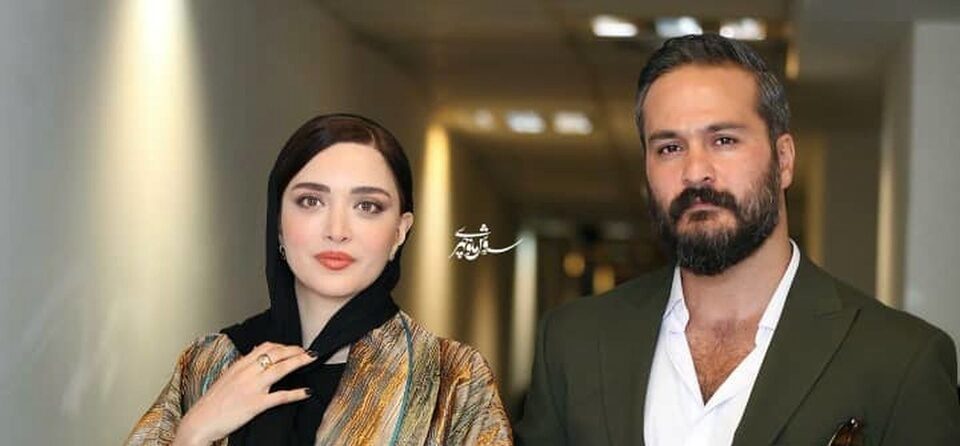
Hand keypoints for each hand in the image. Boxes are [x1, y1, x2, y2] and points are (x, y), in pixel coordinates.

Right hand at [172, 342, 317, 445]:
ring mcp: (252, 388)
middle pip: (276, 354)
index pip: (265, 347)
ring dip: (299, 362)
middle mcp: (246, 373)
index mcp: (239, 365)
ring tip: (311, 360)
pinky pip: (280, 396)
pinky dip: (296, 393)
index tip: (293, 348)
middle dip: (295, 350)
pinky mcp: (256, 404)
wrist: (200, 422)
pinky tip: (306, 392)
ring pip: (281, 369)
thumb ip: (242, 365)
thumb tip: (255, 352)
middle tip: (308, 352)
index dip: (283, 345)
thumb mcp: (226, 378)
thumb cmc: (213, 403)